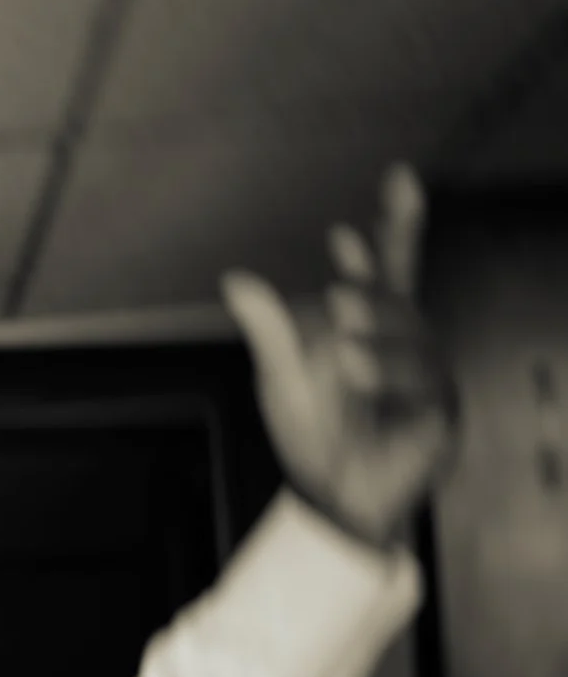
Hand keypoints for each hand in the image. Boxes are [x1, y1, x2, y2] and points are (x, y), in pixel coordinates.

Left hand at [223, 163, 456, 549]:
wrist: (331, 496)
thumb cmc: (314, 434)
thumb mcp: (282, 379)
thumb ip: (268, 330)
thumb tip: (237, 280)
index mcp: (369, 326)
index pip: (389, 266)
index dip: (397, 225)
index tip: (399, 179)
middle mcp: (404, 342)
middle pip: (404, 295)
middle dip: (376, 286)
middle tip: (342, 287)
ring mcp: (425, 374)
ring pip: (415, 337)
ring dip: (379, 335)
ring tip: (343, 348)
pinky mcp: (438, 410)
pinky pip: (425, 382)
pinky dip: (390, 374)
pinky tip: (359, 373)